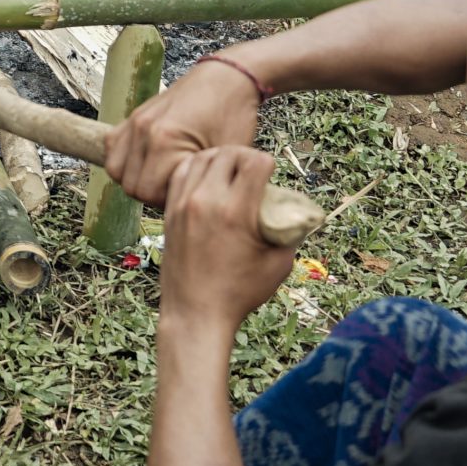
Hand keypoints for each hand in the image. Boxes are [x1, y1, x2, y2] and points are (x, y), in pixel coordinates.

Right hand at [108, 56, 265, 206]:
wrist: (227, 79)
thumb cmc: (233, 115)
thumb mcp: (226, 156)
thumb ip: (200, 182)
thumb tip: (188, 205)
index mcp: (164, 140)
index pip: (150, 193)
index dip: (170, 199)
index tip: (190, 192)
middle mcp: (142, 130)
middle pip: (131, 185)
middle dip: (154, 192)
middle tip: (179, 185)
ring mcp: (134, 121)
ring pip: (116, 170)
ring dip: (136, 178)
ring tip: (163, 174)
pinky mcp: (132, 116)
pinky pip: (113, 148)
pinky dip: (126, 160)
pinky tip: (148, 160)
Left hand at [158, 146, 295, 336]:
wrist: (195, 312)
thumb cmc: (241, 291)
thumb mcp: (279, 263)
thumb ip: (290, 231)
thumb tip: (298, 211)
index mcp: (236, 212)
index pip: (255, 162)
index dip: (268, 163)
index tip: (271, 176)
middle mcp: (206, 202)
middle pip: (228, 153)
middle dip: (246, 156)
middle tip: (253, 170)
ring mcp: (183, 204)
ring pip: (201, 158)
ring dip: (221, 159)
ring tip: (232, 172)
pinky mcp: (168, 211)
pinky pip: (180, 173)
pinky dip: (196, 168)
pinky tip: (208, 179)